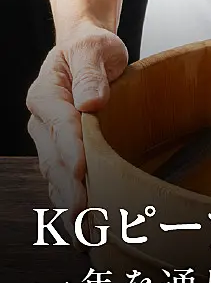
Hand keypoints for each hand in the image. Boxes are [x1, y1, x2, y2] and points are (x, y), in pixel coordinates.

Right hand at [26, 21, 128, 246]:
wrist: (86, 52)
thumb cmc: (93, 50)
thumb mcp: (96, 50)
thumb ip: (92, 74)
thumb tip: (90, 102)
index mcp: (48, 93)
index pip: (61, 122)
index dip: (72, 146)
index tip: (82, 168)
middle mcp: (42, 120)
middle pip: (54, 156)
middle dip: (68, 186)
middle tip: (82, 212)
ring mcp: (48, 138)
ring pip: (55, 173)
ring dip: (67, 202)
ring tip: (82, 231)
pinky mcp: (59, 151)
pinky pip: (61, 178)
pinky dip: (70, 200)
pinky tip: (81, 223)